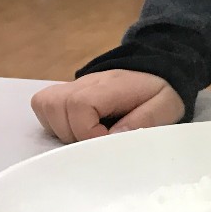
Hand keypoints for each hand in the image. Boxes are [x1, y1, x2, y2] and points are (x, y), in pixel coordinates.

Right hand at [31, 70, 184, 142]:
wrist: (157, 70)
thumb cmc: (160, 91)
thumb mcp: (166, 106)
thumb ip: (145, 120)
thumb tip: (113, 138)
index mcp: (111, 85)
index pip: (80, 104)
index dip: (87, 131)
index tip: (105, 141)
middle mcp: (86, 82)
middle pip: (56, 106)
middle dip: (73, 134)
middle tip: (97, 141)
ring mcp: (74, 85)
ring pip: (46, 106)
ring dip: (61, 129)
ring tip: (87, 136)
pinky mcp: (67, 92)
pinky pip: (44, 105)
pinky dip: (54, 122)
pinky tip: (77, 129)